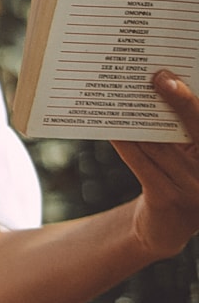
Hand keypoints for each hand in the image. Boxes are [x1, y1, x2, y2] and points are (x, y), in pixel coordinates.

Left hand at [114, 71, 198, 260]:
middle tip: (156, 76)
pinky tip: (111, 125)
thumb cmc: (179, 175)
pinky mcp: (166, 199)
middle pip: (193, 128)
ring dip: (139, 117)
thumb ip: (186, 126)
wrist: (168, 226)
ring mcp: (192, 189)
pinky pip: (140, 162)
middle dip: (176, 99)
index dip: (189, 99)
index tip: (171, 76)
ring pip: (159, 143)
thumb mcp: (192, 152)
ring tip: (124, 92)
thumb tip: (164, 84)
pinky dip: (125, 141)